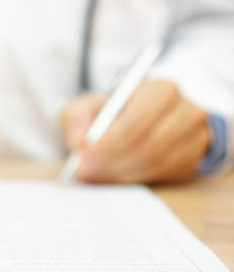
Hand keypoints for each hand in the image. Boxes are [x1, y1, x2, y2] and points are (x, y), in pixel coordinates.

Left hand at [61, 80, 210, 183]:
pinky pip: (165, 176)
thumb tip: (77, 142)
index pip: (136, 123)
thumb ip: (77, 118)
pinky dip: (135, 180)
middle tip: (85, 172)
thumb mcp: (87, 106)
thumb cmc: (110, 112)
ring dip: (121, 174)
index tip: (83, 158)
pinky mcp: (194, 161)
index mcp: (161, 90)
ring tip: (95, 175)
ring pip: (156, 164)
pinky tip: (114, 178)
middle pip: (148, 146)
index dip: (108, 144)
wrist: (135, 120)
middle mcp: (186, 112)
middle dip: (112, 163)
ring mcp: (195, 138)